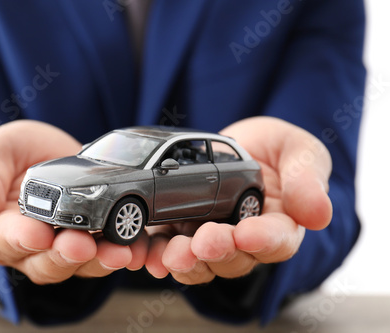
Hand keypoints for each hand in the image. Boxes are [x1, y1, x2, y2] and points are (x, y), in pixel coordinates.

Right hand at [0, 120, 147, 284]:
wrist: (55, 150)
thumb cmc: (18, 152)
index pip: (5, 241)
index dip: (20, 238)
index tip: (37, 233)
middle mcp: (32, 246)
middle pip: (45, 262)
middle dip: (64, 255)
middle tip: (81, 244)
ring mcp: (65, 247)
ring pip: (79, 266)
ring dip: (99, 260)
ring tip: (118, 252)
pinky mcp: (95, 241)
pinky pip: (108, 255)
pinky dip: (123, 253)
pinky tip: (136, 249)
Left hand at [144, 116, 332, 284]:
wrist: (238, 146)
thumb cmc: (275, 149)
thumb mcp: (298, 152)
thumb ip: (307, 179)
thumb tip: (319, 214)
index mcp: (280, 224)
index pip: (277, 241)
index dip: (263, 240)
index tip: (248, 233)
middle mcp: (245, 241)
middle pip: (234, 258)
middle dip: (217, 251)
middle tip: (204, 241)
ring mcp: (210, 239)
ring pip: (200, 262)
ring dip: (184, 261)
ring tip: (170, 253)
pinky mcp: (181, 231)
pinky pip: (169, 250)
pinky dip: (156, 254)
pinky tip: (146, 253)